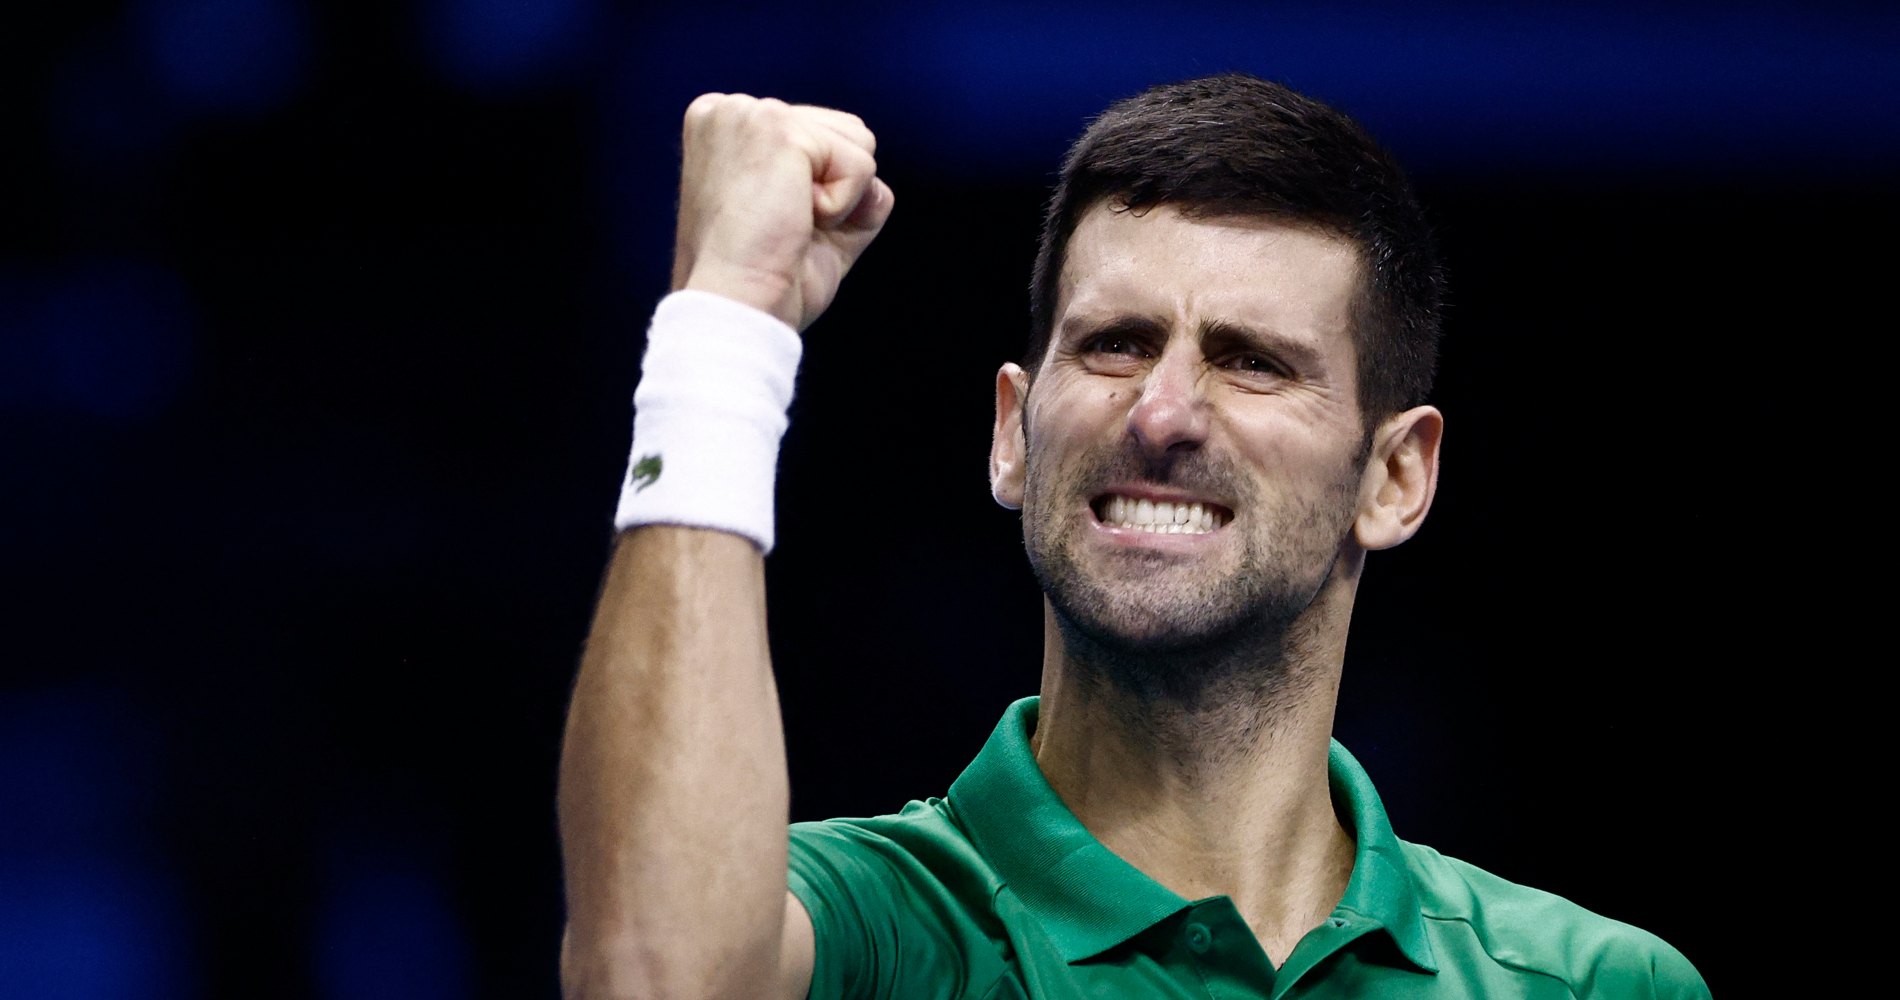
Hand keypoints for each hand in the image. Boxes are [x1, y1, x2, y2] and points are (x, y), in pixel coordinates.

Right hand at [671, 94, 894, 331]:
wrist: (736, 308)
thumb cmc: (761, 278)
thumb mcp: (799, 221)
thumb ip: (834, 187)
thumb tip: (875, 189)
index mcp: (723, 128)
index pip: (819, 138)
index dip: (819, 193)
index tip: (770, 225)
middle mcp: (729, 109)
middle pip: (846, 134)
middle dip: (836, 193)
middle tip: (784, 228)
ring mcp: (751, 114)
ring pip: (860, 144)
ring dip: (841, 199)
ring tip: (788, 222)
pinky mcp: (779, 129)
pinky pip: (861, 166)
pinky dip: (844, 208)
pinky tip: (796, 221)